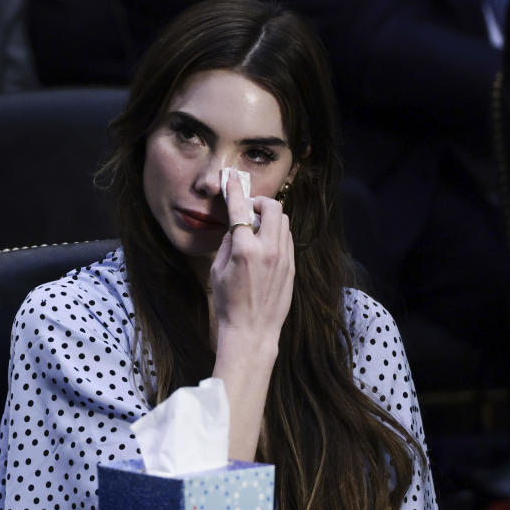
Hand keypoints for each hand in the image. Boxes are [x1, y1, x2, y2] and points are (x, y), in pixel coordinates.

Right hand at [210, 172, 294, 352]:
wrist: (251, 331)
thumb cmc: (228, 303)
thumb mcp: (218, 270)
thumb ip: (228, 243)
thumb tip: (236, 228)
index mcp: (245, 250)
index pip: (240, 210)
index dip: (235, 190)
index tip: (232, 178)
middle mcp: (269, 250)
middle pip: (273, 207)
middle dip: (260, 202)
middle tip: (249, 209)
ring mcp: (284, 258)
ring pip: (284, 221)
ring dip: (271, 217)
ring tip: (257, 228)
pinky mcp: (292, 267)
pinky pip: (288, 239)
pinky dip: (277, 233)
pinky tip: (266, 245)